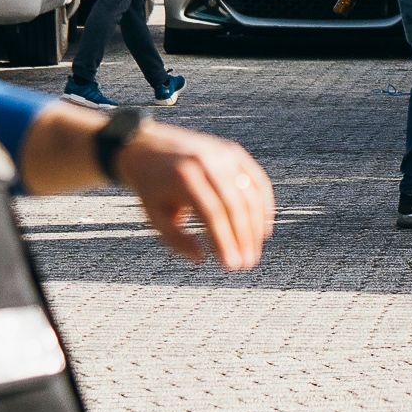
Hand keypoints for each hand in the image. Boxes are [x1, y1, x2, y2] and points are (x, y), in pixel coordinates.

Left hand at [111, 119, 274, 269]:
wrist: (147, 145)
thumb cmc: (152, 188)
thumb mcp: (153, 216)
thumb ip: (175, 239)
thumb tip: (203, 258)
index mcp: (184, 176)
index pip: (212, 213)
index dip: (225, 241)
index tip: (231, 266)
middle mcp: (207, 161)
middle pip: (234, 204)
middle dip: (244, 238)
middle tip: (247, 264)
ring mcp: (223, 154)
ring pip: (250, 193)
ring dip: (256, 227)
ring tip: (253, 253)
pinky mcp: (233, 152)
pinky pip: (257, 180)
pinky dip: (264, 205)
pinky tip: (263, 229)